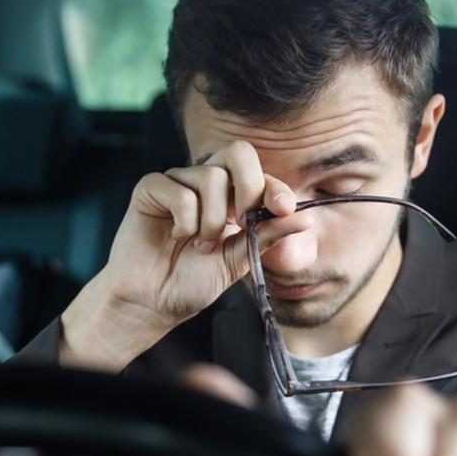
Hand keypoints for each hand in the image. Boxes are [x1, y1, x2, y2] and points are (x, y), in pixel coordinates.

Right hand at [61, 141, 307, 370]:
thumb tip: (306, 218)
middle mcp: (205, 182)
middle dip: (248, 187)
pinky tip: (177, 237)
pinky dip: (185, 221)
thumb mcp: (237, 261)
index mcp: (230, 197)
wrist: (152, 303)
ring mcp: (178, 182)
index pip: (260, 174)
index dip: (274, 188)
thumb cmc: (190, 282)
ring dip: (212, 220)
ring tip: (200, 245)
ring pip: (210, 177)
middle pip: (238, 153)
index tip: (283, 210)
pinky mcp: (150, 189)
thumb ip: (265, 237)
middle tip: (241, 223)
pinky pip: (180, 191)